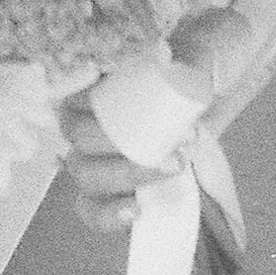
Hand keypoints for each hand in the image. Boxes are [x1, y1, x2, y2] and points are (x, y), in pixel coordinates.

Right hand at [59, 0, 275, 235]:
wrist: (202, 101)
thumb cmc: (186, 76)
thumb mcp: (189, 59)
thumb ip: (183, 59)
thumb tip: (170, 65)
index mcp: (87, 88)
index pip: (74, 99)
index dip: (105, 107)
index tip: (149, 107)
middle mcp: (79, 125)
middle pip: (81, 140)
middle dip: (128, 145)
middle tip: (178, 142)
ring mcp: (90, 161)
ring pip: (86, 175)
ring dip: (129, 174)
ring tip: (174, 166)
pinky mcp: (107, 192)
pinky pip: (91, 210)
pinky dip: (108, 215)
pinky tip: (135, 211)